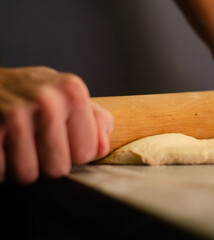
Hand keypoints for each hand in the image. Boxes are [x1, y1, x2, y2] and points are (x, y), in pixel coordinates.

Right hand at [0, 66, 113, 183]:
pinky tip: (1, 144)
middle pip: (58, 168)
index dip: (72, 152)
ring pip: (28, 175)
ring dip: (19, 166)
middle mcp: (48, 100)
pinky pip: (2, 172)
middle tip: (34, 141)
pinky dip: (0, 165)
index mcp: (73, 92)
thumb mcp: (67, 94)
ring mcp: (15, 114)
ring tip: (15, 143)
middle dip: (45, 162)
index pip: (86, 153)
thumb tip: (102, 148)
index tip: (60, 137)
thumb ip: (95, 120)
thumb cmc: (32, 92)